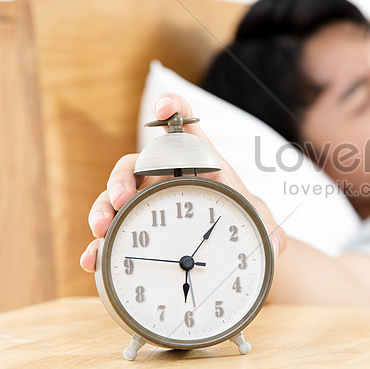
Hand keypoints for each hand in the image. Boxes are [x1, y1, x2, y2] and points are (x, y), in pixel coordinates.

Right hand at [79, 93, 285, 272]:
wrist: (231, 246)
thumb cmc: (242, 219)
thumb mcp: (257, 220)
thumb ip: (267, 228)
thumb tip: (276, 244)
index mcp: (197, 161)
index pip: (184, 124)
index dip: (172, 108)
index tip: (162, 109)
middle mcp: (164, 176)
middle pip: (134, 165)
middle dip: (121, 179)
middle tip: (122, 199)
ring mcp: (146, 203)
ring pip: (114, 198)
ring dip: (102, 210)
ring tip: (102, 229)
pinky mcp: (135, 230)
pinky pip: (112, 234)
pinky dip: (98, 246)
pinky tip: (93, 260)